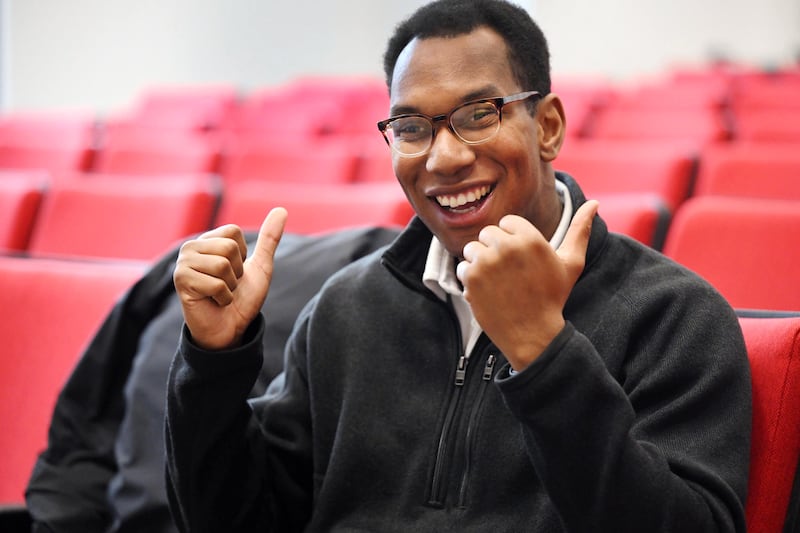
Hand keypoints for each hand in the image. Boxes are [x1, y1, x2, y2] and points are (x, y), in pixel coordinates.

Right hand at [173, 207, 287, 349]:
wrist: (231, 328)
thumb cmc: (243, 298)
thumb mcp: (261, 265)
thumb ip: (269, 238)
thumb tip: (281, 209)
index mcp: (208, 240)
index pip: (233, 232)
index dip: (242, 256)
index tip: (235, 272)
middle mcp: (191, 248)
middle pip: (228, 247)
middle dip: (236, 272)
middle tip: (227, 286)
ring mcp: (183, 264)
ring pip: (222, 265)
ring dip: (230, 286)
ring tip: (220, 294)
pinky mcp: (181, 281)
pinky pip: (215, 283)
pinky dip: (222, 297)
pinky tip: (213, 302)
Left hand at [456, 200, 597, 370]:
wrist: (532, 334)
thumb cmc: (552, 297)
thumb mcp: (571, 263)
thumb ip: (580, 230)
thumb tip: (594, 202)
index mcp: (530, 238)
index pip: (507, 222)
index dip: (512, 240)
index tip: (520, 260)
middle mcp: (507, 246)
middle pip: (488, 233)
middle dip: (495, 250)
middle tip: (509, 273)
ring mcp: (487, 262)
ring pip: (473, 249)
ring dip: (481, 263)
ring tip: (498, 282)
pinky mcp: (471, 278)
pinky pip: (463, 267)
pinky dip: (471, 279)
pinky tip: (488, 291)